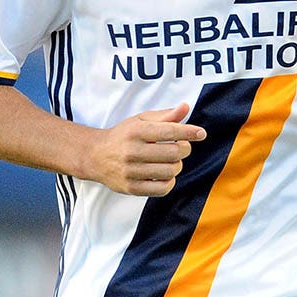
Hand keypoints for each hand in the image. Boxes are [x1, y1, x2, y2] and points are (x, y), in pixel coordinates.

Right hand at [84, 103, 205, 196]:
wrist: (94, 156)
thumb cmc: (123, 135)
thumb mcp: (141, 121)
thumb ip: (165, 115)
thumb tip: (186, 107)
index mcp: (136, 131)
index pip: (170, 131)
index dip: (189, 132)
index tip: (201, 133)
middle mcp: (132, 151)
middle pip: (174, 153)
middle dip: (184, 149)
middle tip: (182, 147)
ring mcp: (130, 171)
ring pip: (170, 172)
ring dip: (177, 166)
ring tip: (171, 161)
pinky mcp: (130, 188)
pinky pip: (162, 189)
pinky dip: (169, 182)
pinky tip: (165, 174)